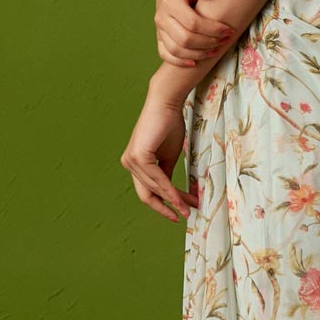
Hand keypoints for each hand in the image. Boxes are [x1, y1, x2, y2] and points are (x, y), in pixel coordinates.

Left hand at [122, 86, 194, 224]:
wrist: (167, 104)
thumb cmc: (169, 125)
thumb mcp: (169, 156)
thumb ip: (166, 174)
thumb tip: (171, 193)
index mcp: (134, 164)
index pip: (147, 191)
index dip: (162, 205)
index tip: (179, 213)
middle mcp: (129, 164)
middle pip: (148, 194)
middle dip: (169, 206)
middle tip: (187, 214)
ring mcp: (131, 161)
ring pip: (154, 189)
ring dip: (174, 200)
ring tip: (190, 207)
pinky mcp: (138, 157)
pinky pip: (156, 180)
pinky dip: (170, 191)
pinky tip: (180, 198)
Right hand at [156, 0, 236, 68]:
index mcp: (170, 2)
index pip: (192, 22)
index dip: (212, 29)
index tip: (228, 30)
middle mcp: (161, 17)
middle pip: (185, 39)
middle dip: (208, 43)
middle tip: (224, 40)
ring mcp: (159, 30)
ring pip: (176, 50)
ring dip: (199, 54)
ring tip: (216, 50)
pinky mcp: (159, 39)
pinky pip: (166, 55)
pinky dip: (180, 62)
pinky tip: (195, 63)